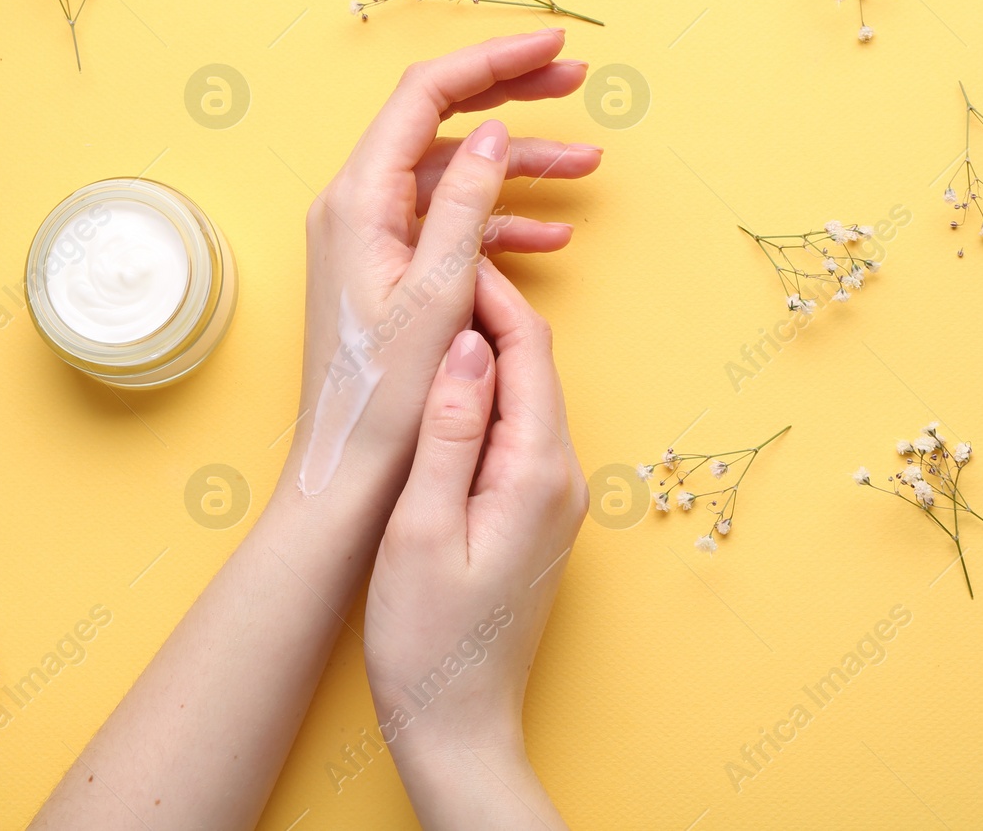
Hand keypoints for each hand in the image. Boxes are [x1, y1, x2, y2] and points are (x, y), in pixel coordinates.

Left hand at [283, 29, 596, 518]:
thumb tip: (493, 132)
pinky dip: (498, 222)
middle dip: (510, 98)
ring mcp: (371, 236)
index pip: (426, 95)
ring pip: (454, 175)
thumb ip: (467, 204)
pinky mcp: (387, 268)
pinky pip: (448, 224)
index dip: (494, 62)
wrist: (350, 469)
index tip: (555, 48)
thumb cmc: (386, 394)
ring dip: (518, 168)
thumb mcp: (440, 291)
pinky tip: (551, 235)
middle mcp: (357, 205)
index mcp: (359, 198)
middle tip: (576, 82)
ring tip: (588, 166)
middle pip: (440, 122)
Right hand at [364, 259, 586, 830]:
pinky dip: (481, 400)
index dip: (487, 295)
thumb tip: (467, 346)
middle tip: (426, 276)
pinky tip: (438, 398)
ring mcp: (550, 500)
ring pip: (523, 398)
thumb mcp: (422, 527)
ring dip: (481, 355)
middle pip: (532, 367)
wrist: (458, 724)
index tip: (443, 258)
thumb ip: (449, 432)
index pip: (526, 350)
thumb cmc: (428, 637)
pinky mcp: (532, 519)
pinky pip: (514, 435)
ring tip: (422, 324)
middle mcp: (560, 478)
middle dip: (485, 314)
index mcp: (538, 471)